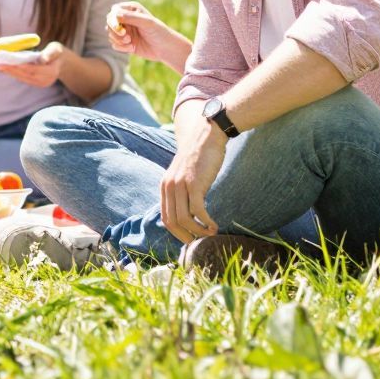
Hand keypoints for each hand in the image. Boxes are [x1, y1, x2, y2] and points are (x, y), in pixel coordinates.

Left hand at [0, 40, 68, 87]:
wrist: (62, 62)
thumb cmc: (57, 53)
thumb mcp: (56, 49)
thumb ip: (50, 53)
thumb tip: (43, 59)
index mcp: (51, 72)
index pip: (33, 70)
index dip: (20, 67)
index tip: (8, 63)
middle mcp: (46, 80)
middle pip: (25, 75)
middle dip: (11, 70)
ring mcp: (41, 84)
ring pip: (23, 78)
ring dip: (10, 72)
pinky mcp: (36, 84)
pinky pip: (23, 78)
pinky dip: (14, 73)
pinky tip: (5, 68)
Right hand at [107, 2, 192, 69]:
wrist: (166, 49)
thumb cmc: (158, 32)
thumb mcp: (147, 22)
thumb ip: (131, 17)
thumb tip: (115, 15)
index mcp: (131, 10)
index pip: (114, 11)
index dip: (113, 18)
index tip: (118, 26)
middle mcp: (126, 19)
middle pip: (109, 22)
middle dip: (114, 30)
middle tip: (125, 36)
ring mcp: (124, 31)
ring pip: (110, 34)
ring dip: (117, 39)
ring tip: (129, 42)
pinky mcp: (124, 43)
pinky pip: (114, 44)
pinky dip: (121, 47)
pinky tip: (132, 48)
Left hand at [160, 127, 225, 242]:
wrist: (207, 136)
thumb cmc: (200, 158)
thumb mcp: (184, 175)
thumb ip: (181, 192)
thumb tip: (187, 214)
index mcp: (165, 186)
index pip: (165, 218)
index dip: (177, 233)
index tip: (190, 239)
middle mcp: (169, 186)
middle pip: (172, 222)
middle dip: (186, 236)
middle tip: (199, 242)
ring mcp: (180, 185)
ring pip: (184, 219)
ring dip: (198, 231)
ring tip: (210, 233)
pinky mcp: (194, 184)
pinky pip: (197, 211)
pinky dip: (206, 222)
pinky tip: (214, 226)